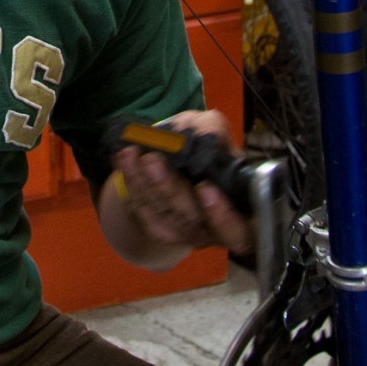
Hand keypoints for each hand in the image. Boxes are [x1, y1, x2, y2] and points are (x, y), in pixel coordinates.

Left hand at [108, 108, 254, 259]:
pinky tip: (122, 164)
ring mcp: (189, 234)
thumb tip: (200, 131)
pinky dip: (133, 189)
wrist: (188, 162)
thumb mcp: (217, 133)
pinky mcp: (165, 229)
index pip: (238, 231)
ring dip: (143, 185)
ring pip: (163, 216)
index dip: (222, 216)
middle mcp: (217, 232)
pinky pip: (145, 216)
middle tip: (152, 160)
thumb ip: (214, 132)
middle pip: (192, 220)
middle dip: (169, 189)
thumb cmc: (212, 149)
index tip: (205, 188)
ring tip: (129, 154)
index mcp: (243, 216)